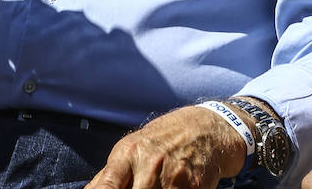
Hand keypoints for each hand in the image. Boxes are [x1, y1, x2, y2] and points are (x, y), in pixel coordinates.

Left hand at [85, 104, 247, 188]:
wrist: (204, 129)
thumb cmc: (161, 141)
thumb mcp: (131, 149)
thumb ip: (109, 175)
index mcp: (128, 154)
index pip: (106, 187)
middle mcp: (150, 164)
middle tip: (138, 188)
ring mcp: (174, 178)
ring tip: (156, 186)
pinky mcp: (195, 188)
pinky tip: (173, 187)